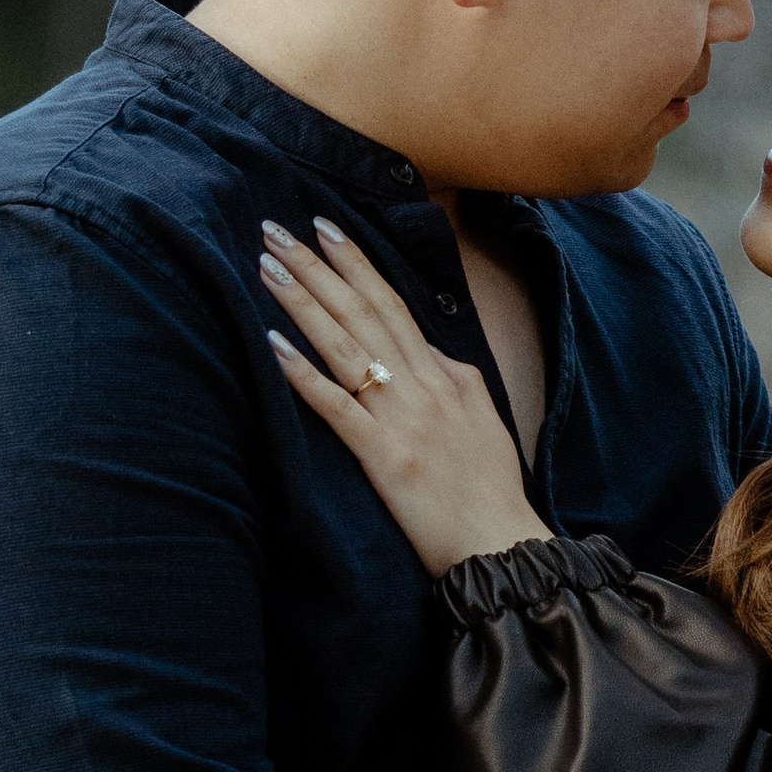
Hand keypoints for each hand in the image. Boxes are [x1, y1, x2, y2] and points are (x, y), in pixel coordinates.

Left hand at [261, 219, 545, 573]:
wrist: (503, 544)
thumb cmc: (490, 490)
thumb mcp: (481, 418)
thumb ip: (452, 379)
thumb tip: (426, 351)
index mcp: (448, 374)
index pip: (393, 303)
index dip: (356, 263)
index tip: (325, 228)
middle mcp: (425, 385)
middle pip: (364, 310)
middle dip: (318, 264)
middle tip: (276, 227)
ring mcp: (404, 419)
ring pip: (346, 344)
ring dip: (304, 300)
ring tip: (268, 264)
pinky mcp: (384, 457)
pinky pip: (337, 407)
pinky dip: (303, 373)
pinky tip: (273, 343)